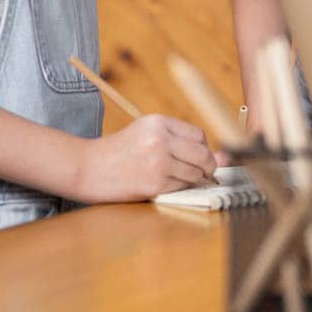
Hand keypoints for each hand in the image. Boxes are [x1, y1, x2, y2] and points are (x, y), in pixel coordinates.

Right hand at [74, 114, 219, 202]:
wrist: (87, 168)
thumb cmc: (119, 152)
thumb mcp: (147, 135)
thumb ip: (182, 143)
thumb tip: (224, 157)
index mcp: (158, 122)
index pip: (199, 136)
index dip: (201, 149)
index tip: (196, 156)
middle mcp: (160, 140)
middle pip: (204, 155)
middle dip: (206, 166)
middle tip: (201, 173)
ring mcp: (158, 163)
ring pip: (195, 174)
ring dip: (192, 180)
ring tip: (174, 177)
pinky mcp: (154, 184)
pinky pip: (181, 187)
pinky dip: (179, 189)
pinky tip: (164, 185)